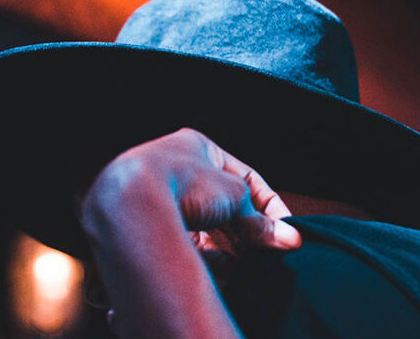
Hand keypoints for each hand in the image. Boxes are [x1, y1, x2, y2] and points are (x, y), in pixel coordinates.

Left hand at [79, 128, 300, 338]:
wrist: (131, 203)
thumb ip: (259, 219)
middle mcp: (176, 170)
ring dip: (229, 247)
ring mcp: (161, 199)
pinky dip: (206, 259)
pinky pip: (186, 245)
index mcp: (196, 147)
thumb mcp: (233, 195)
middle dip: (247, 230)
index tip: (285, 230)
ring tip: (248, 264)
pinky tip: (223, 271)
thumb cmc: (183, 182)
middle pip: (224, 206)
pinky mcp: (151, 230)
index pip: (245, 177)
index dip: (268, 205)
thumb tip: (289, 239)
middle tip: (269, 250)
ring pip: (206, 228)